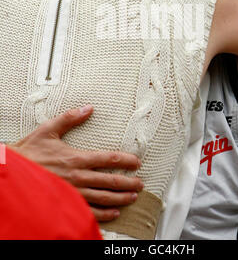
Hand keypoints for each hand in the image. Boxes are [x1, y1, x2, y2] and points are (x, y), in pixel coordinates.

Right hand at [9, 105, 143, 220]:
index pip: (108, 159)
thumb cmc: (29, 153)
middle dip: (128, 183)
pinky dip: (104, 214)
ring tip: (132, 198)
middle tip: (141, 184)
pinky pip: (89, 212)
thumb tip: (88, 107)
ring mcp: (73, 194)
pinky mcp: (66, 204)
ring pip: (103, 198)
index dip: (125, 160)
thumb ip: (70, 118)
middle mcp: (78, 177)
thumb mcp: (48, 130)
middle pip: (110, 181)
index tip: (137, 162)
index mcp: (76, 158)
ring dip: (120, 198)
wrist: (12, 173)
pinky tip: (114, 213)